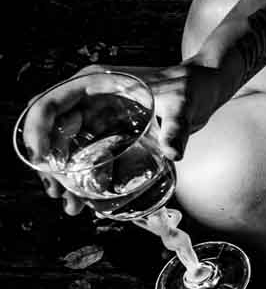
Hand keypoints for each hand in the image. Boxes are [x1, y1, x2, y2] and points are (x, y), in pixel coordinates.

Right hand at [30, 63, 229, 214]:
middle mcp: (89, 98)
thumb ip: (177, 127)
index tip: (40, 158)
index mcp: (95, 83)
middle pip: (51, 130)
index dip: (37, 129)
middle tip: (57, 194)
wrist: (204, 88)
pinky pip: (84, 154)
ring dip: (61, 176)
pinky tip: (86, 198)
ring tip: (71, 205)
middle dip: (47, 163)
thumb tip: (174, 153)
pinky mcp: (108, 131)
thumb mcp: (183, 105)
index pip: (51, 103)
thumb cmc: (192, 87)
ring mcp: (96, 115)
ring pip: (65, 146)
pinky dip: (80, 175)